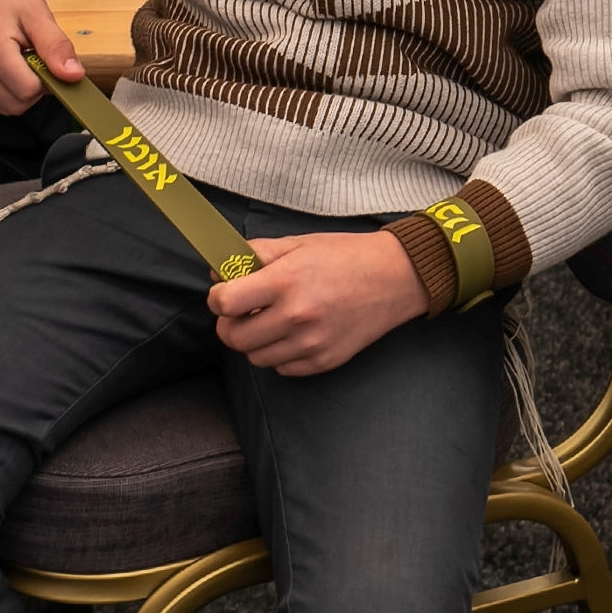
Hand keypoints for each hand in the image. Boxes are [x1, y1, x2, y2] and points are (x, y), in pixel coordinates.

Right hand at [0, 0, 78, 115]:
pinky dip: (1, 88)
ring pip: (1, 106)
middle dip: (31, 88)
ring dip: (16, 90)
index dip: (45, 80)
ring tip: (15, 57)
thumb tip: (74, 77)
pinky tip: (1, 63)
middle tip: (32, 56)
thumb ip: (56, 47)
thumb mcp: (38, 14)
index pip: (28, 91)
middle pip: (15, 105)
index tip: (45, 58)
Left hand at [207, 229, 436, 377]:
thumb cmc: (345, 256)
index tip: (223, 294)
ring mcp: (311, 343)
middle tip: (241, 312)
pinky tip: (291, 334)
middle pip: (234, 337)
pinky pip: (282, 368)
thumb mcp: (298, 244)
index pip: (226, 303)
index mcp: (286, 281)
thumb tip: (219, 269)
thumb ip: (256, 255)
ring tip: (269, 321)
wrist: (394, 278)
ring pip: (256, 357)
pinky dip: (279, 354)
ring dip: (254, 341)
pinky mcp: (324, 361)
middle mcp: (296, 316)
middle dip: (230, 324)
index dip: (217, 298)